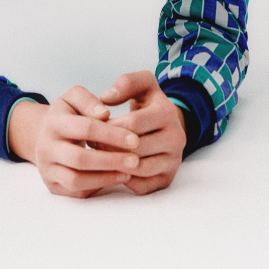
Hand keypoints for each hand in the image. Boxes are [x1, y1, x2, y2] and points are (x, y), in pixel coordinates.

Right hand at [8, 86, 141, 198]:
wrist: (47, 135)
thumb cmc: (68, 115)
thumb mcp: (74, 98)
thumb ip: (88, 101)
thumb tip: (104, 114)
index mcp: (53, 122)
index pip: (85, 128)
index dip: (111, 134)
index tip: (134, 139)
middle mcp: (45, 147)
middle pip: (79, 158)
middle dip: (111, 160)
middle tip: (135, 161)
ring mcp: (47, 169)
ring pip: (77, 180)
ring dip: (106, 178)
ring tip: (128, 172)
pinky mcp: (53, 186)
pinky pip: (77, 191)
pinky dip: (98, 186)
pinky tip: (116, 178)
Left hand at [100, 70, 185, 194]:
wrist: (168, 125)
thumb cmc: (149, 103)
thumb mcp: (143, 84)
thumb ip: (126, 83)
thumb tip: (106, 98)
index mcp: (167, 113)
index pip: (133, 124)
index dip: (109, 126)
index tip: (93, 126)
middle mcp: (176, 138)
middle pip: (135, 148)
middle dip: (109, 146)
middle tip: (91, 143)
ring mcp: (174, 161)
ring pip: (138, 169)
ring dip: (114, 164)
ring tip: (99, 155)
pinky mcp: (168, 179)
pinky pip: (142, 186)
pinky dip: (123, 179)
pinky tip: (111, 168)